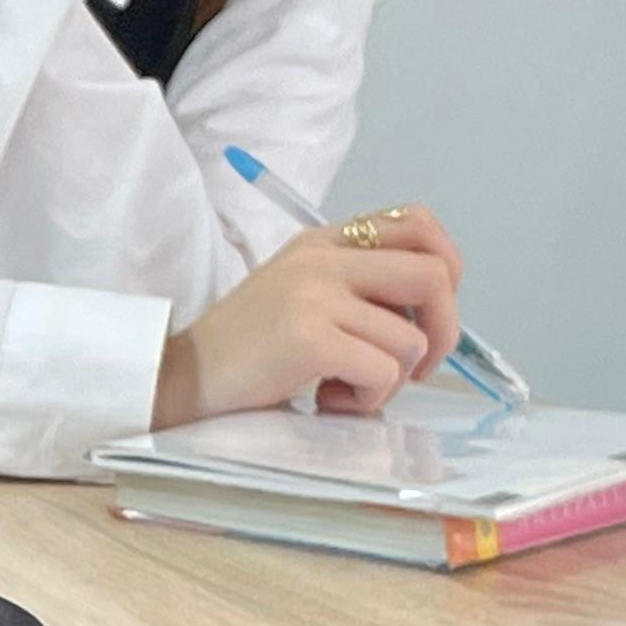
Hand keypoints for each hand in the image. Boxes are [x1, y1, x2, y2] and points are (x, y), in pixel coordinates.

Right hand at [156, 205, 464, 425]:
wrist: (179, 379)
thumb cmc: (242, 351)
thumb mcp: (297, 294)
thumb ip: (353, 288)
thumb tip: (428, 315)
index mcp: (323, 242)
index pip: (416, 223)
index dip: (446, 267)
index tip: (428, 313)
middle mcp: (322, 259)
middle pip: (433, 275)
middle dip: (444, 330)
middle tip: (417, 367)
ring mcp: (314, 295)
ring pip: (409, 339)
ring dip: (389, 381)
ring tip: (342, 390)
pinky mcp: (309, 338)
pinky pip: (382, 372)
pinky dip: (367, 401)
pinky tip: (326, 402)